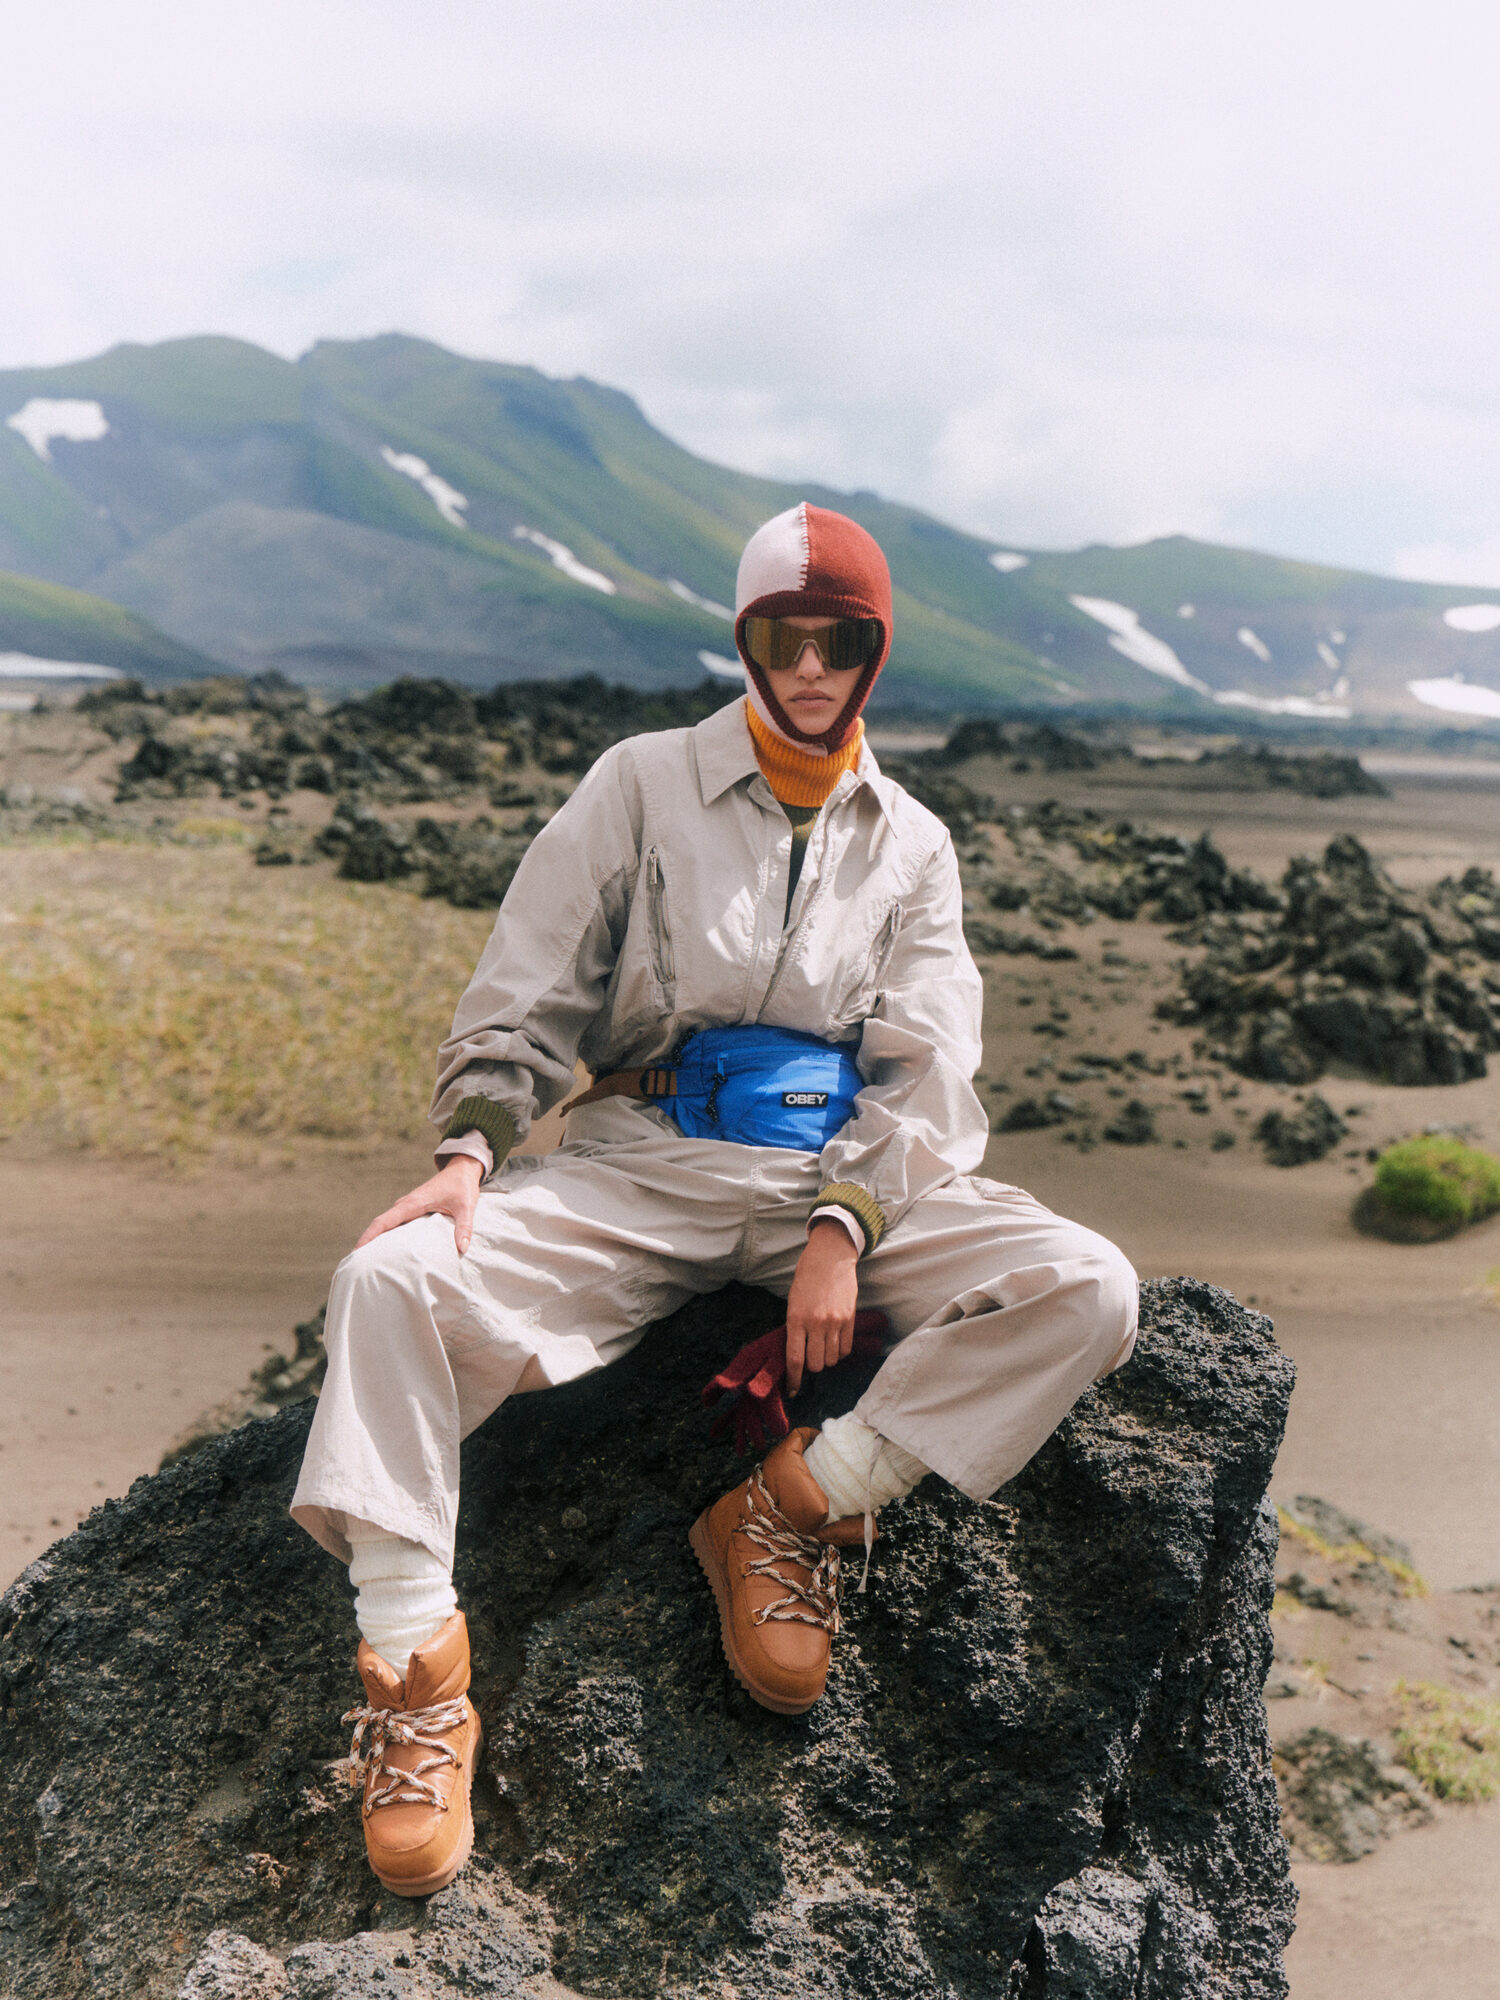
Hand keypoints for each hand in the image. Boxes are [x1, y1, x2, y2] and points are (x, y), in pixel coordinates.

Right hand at [356, 1154, 484, 1255]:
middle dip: (367, 1242)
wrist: (461, 1170)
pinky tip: (388, 1251)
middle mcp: (405, 1205)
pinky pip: (395, 1223)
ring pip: (386, 1224)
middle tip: (358, 1264)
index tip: (357, 1250)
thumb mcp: (466, 1207)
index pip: (384, 1221)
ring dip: (377, 1239)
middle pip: (380, 1224)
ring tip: (369, 1262)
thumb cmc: (462, 1186)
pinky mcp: (412, 1209)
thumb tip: (462, 1249)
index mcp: (413, 1203)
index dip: (369, 1236)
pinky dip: (388, 1235)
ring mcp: (407, 1207)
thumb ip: (464, 1227)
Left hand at [785, 1218, 859, 1393]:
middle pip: (816, 1364)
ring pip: (832, 1359)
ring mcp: (835, 1322)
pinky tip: (835, 1343)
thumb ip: (795, 1327)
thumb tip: (797, 1354)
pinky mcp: (850, 1319)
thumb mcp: (792, 1302)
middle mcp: (815, 1323)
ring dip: (826, 1359)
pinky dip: (840, 1352)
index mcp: (796, 1319)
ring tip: (823, 1347)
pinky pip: (846, 1349)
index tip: (792, 1390)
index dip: (794, 1379)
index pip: (795, 1360)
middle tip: (810, 1357)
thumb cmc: (806, 1278)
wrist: (830, 1257)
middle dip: (812, 1367)